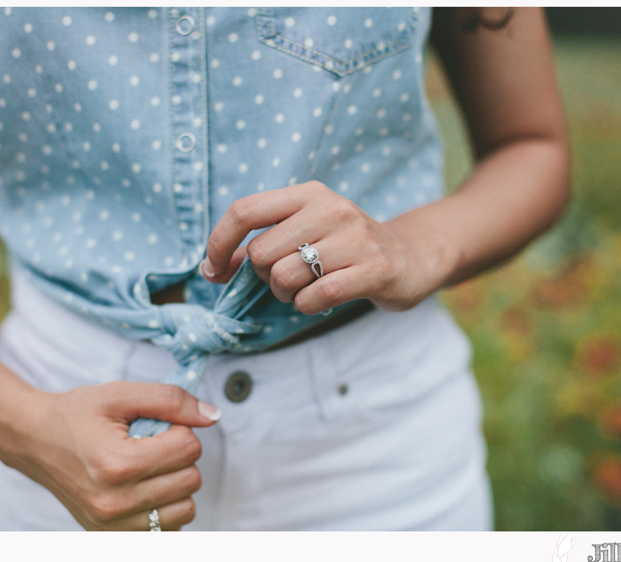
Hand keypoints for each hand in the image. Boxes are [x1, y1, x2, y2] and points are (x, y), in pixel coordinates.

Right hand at [6, 382, 221, 530]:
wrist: (35, 441)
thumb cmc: (78, 415)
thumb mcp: (122, 394)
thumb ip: (171, 400)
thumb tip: (213, 416)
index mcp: (118, 464)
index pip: (189, 449)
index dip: (181, 429)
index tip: (157, 426)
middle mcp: (115, 502)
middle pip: (192, 480)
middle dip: (180, 456)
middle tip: (151, 445)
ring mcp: (112, 525)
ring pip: (186, 509)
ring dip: (176, 484)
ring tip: (148, 468)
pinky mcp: (111, 537)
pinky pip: (168, 530)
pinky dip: (165, 509)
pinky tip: (145, 489)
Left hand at [200, 181, 433, 313]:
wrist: (411, 256)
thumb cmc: (344, 248)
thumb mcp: (304, 232)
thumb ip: (260, 245)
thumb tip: (209, 268)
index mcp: (308, 194)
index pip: (244, 211)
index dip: (218, 243)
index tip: (213, 269)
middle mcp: (330, 209)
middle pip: (261, 253)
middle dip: (264, 277)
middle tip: (287, 279)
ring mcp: (354, 239)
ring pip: (284, 277)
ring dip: (286, 295)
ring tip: (307, 288)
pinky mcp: (373, 269)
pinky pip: (315, 297)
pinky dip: (307, 306)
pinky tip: (321, 299)